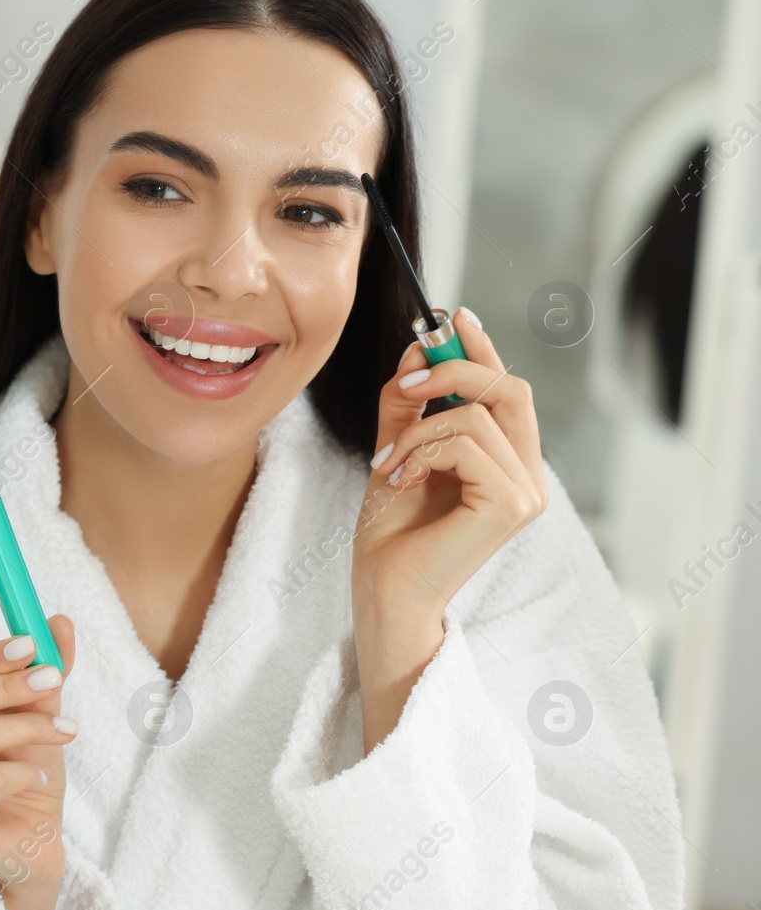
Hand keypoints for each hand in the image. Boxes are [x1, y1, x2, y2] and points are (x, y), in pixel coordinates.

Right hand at [0, 616, 77, 909]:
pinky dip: (25, 771)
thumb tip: (59, 622)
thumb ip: (42, 673)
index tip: (32, 646)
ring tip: (66, 731)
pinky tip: (39, 779)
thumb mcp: (37, 718)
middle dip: (4, 686)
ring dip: (28, 726)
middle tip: (52, 679)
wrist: (36, 849)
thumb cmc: (25, 783)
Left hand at [351, 307, 545, 749]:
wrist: (383, 592)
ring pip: (476, 413)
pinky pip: (466, 440)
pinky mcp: (511, 504)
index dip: (482, 347)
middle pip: (509, 387)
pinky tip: (399, 480)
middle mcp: (528, 475)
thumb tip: (417, 347)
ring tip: (388, 465)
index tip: (450, 316)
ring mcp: (527, 491)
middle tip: (401, 386)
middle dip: (451, 369)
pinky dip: (421, 450)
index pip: (506, 389)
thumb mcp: (395, 452)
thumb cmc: (390, 536)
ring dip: (417, 430)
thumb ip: (408, 406)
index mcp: (507, 462)